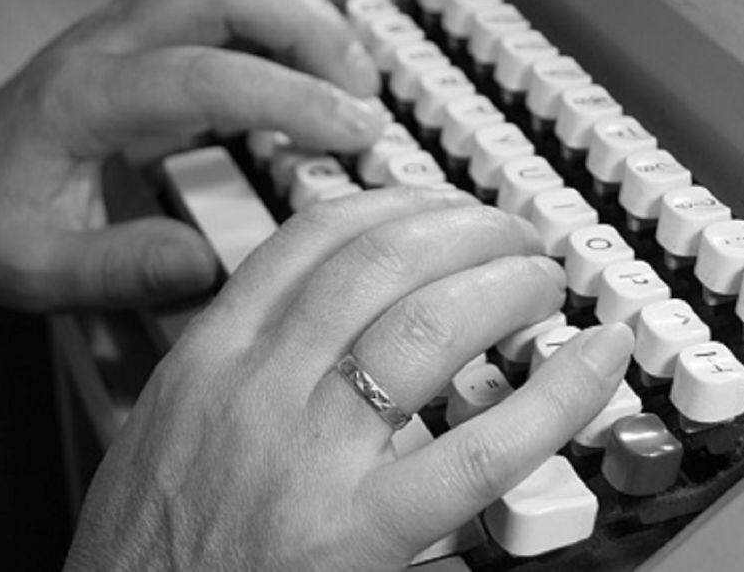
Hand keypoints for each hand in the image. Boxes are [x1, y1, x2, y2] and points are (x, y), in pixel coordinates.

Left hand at [0, 0, 386, 310]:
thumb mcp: (40, 274)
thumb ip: (124, 270)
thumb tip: (216, 259)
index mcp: (82, 101)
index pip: (204, 76)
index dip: (292, 98)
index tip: (357, 132)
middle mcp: (102, 45)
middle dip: (307, 25)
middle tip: (362, 90)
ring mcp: (117, 28)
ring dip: (294, 2)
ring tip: (345, 69)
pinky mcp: (133, 31)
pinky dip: (271, 3)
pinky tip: (301, 54)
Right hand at [65, 187, 632, 570]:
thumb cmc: (145, 550)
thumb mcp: (164, 428)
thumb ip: (240, 363)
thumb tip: (326, 325)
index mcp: (209, 358)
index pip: (314, 238)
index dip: (395, 206)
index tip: (439, 208)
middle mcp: (258, 389)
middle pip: (385, 262)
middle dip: (466, 229)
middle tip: (509, 235)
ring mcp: (310, 458)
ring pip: (432, 326)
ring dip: (508, 284)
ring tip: (544, 281)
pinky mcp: (359, 535)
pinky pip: (481, 451)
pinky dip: (557, 394)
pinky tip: (598, 360)